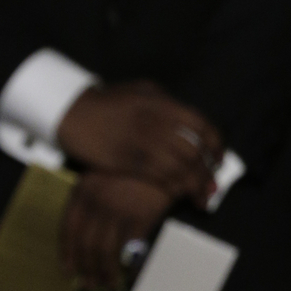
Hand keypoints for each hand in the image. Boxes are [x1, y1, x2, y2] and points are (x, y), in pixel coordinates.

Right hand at [57, 80, 222, 202]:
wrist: (71, 112)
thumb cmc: (106, 102)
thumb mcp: (140, 91)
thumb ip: (165, 103)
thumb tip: (188, 123)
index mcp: (162, 103)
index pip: (201, 127)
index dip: (216, 146)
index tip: (219, 160)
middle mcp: (156, 123)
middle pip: (193, 153)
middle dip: (207, 174)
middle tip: (211, 188)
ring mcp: (142, 143)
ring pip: (179, 170)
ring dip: (193, 187)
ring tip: (200, 199)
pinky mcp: (127, 161)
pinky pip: (159, 178)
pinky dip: (173, 188)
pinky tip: (176, 194)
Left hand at [61, 173, 170, 287]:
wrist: (160, 155)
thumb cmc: (130, 168)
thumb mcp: (101, 175)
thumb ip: (90, 200)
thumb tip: (84, 237)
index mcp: (82, 191)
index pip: (68, 229)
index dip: (67, 253)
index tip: (68, 270)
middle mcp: (95, 202)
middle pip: (85, 244)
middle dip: (86, 268)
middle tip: (89, 284)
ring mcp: (116, 209)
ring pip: (105, 251)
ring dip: (105, 272)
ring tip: (108, 284)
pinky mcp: (139, 216)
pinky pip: (130, 249)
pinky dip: (129, 266)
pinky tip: (130, 275)